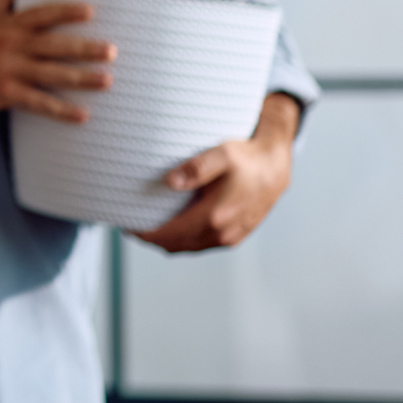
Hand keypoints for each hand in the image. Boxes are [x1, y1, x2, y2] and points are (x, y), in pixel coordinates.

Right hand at [0, 0, 111, 123]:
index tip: (91, 11)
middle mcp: (10, 45)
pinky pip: (39, 102)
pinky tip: (82, 114)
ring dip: (82, 78)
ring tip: (107, 80)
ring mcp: (8, 69)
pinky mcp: (5, 92)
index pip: (42, 14)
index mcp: (8, 25)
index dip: (67, 12)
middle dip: (85, 48)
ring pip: (51, 74)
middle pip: (54, 45)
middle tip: (112, 50)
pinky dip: (61, 109)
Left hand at [134, 93, 299, 251]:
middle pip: (175, 245)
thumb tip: (169, 182)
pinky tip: (172, 226)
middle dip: (151, 238)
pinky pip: (199, 244)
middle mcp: (222, 233)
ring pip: (187, 248)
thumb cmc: (247, 158)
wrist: (275, 167)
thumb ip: (196, 168)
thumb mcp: (221, 154)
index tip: (126, 224)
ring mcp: (229, 238)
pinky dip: (182, 240)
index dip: (145, 233)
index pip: (169, 234)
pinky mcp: (233, 237)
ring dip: (166, 241)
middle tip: (131, 224)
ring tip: (147, 226)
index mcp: (214, 217)